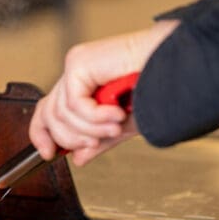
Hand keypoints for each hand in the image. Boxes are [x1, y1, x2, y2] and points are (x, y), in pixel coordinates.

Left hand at [29, 20, 179, 165]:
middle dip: (71, 138)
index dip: (43, 136)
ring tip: (114, 127)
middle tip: (95, 144)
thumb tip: (77, 158)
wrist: (175, 68)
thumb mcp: (121, 126)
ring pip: (61, 113)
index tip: (50, 155)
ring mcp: (77, 65)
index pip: (47, 111)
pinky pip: (74, 103)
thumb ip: (97, 141)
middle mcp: (76, 72)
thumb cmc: (157, 89)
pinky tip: (115, 114)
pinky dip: (95, 116)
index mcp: (83, 84)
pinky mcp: (80, 61)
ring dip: (89, 129)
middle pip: (49, 114)